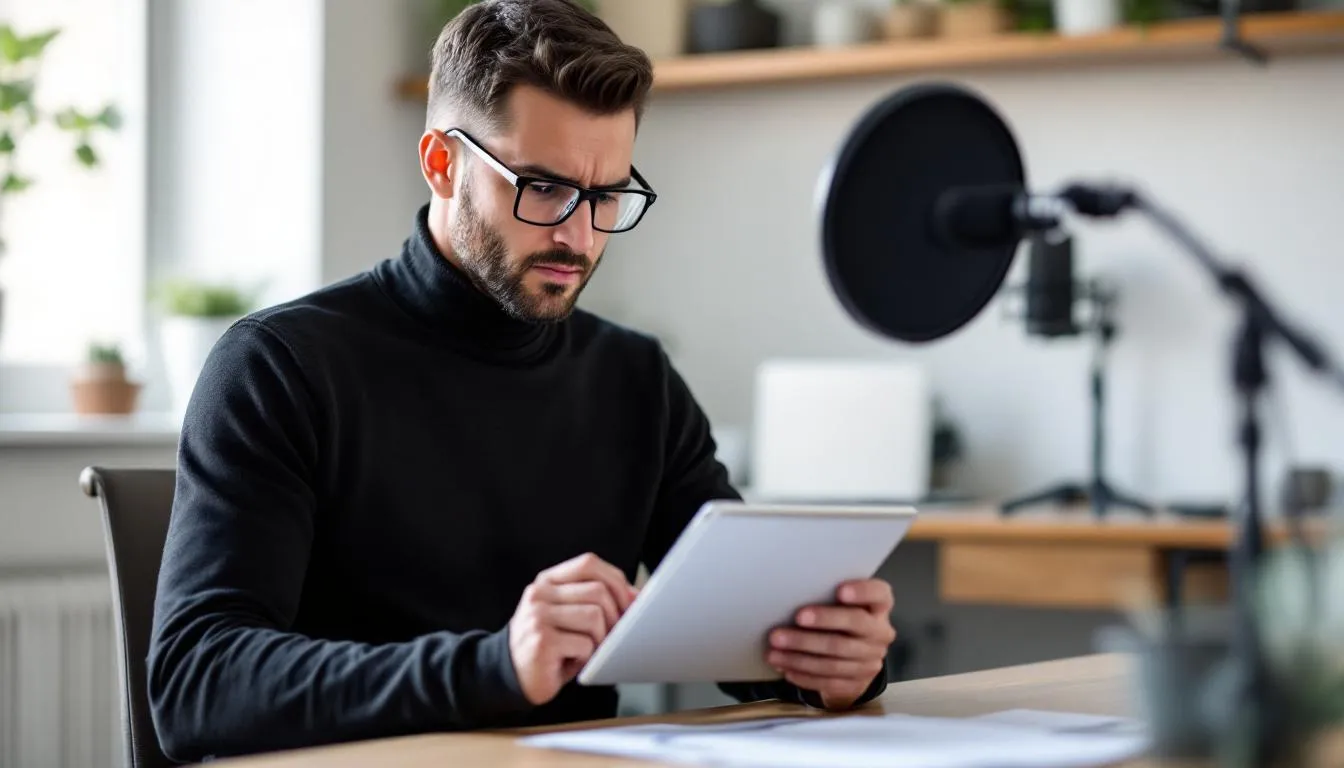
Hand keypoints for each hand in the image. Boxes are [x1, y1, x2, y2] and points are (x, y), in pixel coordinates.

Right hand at [508, 553, 638, 705]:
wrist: (510, 676)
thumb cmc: (548, 645)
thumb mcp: (570, 615)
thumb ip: (596, 599)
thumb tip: (637, 595)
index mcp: (547, 581)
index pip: (588, 564)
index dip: (615, 580)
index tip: (629, 602)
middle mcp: (539, 594)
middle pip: (597, 591)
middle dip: (615, 616)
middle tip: (611, 637)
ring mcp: (538, 617)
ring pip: (594, 617)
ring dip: (600, 639)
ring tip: (588, 650)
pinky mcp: (542, 642)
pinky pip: (584, 644)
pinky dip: (587, 657)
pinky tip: (573, 662)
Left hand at [767, 578, 895, 709]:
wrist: (854, 658)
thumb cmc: (839, 618)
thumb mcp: (841, 604)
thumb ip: (826, 596)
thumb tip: (790, 594)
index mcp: (879, 606)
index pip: (879, 594)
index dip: (862, 591)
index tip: (840, 591)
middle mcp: (880, 633)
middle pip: (854, 626)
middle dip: (820, 623)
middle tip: (792, 620)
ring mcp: (871, 661)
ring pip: (835, 659)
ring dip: (801, 656)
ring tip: (774, 651)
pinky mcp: (858, 684)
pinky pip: (829, 681)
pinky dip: (804, 675)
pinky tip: (785, 669)